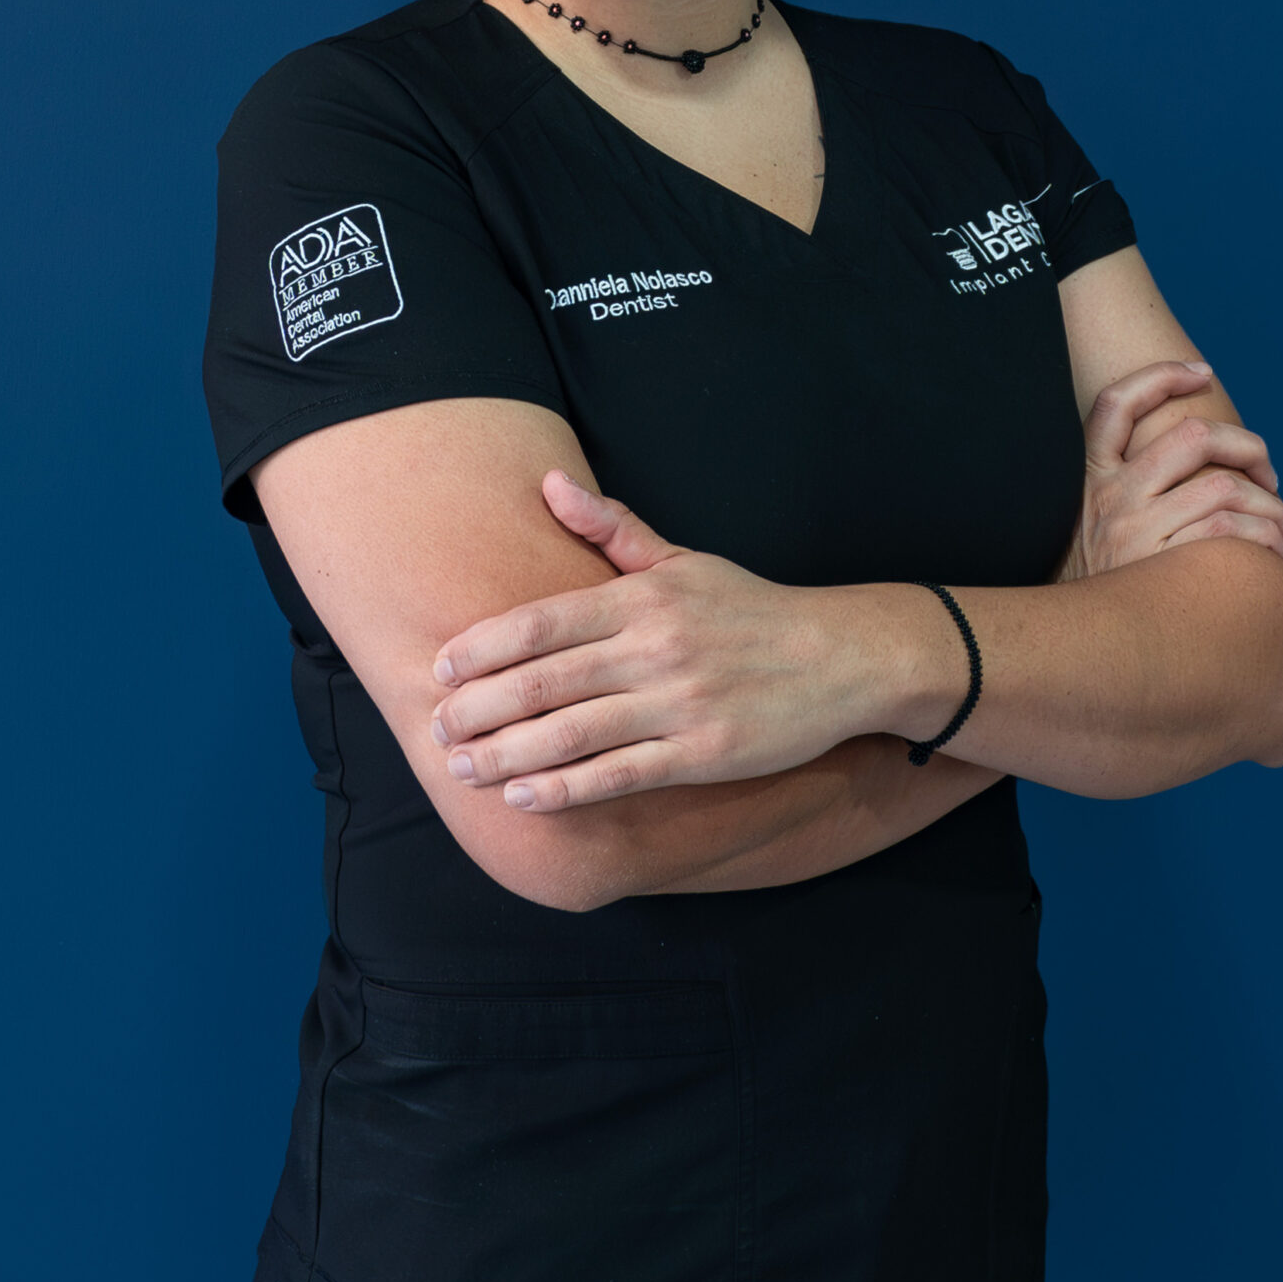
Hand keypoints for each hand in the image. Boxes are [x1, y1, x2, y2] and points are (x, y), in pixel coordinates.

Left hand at [429, 474, 879, 811]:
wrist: (846, 656)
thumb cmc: (754, 610)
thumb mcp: (685, 560)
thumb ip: (612, 530)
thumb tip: (548, 484)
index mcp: (645, 598)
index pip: (544, 620)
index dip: (484, 646)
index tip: (440, 667)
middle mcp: (657, 647)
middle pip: (546, 680)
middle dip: (481, 707)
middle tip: (437, 727)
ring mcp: (680, 703)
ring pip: (574, 733)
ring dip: (508, 755)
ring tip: (463, 768)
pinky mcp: (704, 753)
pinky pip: (621, 774)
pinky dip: (567, 789)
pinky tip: (525, 797)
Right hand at [1054, 361, 1282, 584]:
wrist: (1067, 654)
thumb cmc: (1091, 591)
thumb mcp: (1086, 530)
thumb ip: (1126, 497)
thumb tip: (1195, 475)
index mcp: (1091, 477)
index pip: (1116, 404)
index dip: (1161, 377)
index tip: (1202, 373)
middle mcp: (1111, 495)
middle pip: (1192, 436)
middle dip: (1248, 447)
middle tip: (1271, 476)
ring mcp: (1134, 529)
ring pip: (1224, 485)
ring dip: (1270, 505)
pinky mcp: (1159, 566)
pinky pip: (1230, 532)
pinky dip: (1265, 536)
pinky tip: (1275, 553)